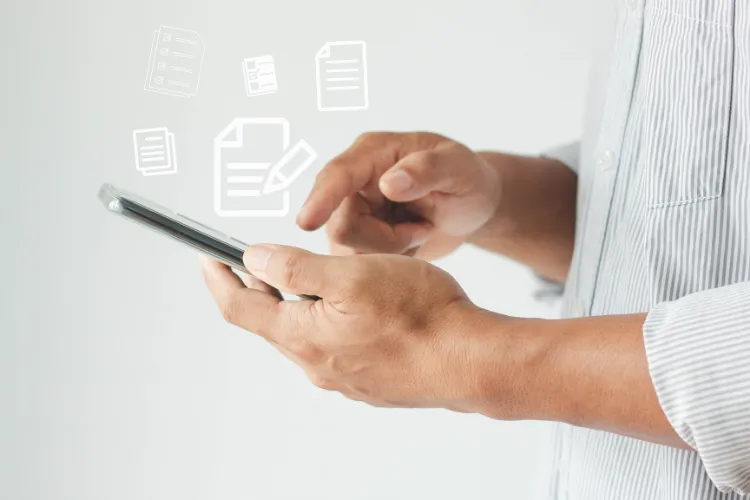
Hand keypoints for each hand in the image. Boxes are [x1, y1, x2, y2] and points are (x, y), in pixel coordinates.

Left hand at [201, 245, 485, 410]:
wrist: (470, 360)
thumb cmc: (420, 313)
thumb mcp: (350, 274)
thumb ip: (295, 267)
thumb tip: (254, 258)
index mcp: (304, 336)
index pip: (241, 308)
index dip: (219, 280)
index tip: (207, 259)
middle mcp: (317, 364)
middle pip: (272, 323)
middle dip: (260, 289)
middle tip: (255, 262)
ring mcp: (344, 378)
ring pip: (306, 335)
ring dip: (297, 305)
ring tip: (310, 277)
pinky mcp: (369, 381)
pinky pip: (334, 349)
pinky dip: (327, 322)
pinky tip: (352, 307)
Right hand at [296, 132, 501, 259]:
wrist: (472, 207)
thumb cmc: (468, 179)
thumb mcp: (460, 169)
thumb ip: (428, 170)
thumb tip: (388, 184)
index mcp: (373, 153)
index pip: (337, 176)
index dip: (321, 199)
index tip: (307, 222)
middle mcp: (354, 181)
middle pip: (341, 224)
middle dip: (385, 239)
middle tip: (422, 229)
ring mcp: (352, 210)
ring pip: (348, 249)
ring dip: (389, 251)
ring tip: (418, 232)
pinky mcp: (357, 237)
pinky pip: (359, 264)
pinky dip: (390, 261)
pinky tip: (410, 243)